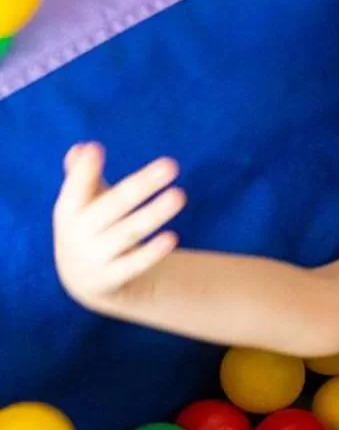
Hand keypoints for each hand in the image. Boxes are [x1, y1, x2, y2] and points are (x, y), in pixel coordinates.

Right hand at [52, 144, 184, 308]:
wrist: (83, 282)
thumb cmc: (90, 230)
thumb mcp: (81, 205)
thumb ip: (82, 177)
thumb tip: (84, 148)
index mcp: (67, 211)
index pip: (75, 188)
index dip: (84, 171)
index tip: (97, 149)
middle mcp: (78, 233)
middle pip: (113, 205)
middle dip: (141, 184)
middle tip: (171, 164)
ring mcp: (94, 257)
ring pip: (129, 232)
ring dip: (154, 213)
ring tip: (180, 195)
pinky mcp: (111, 279)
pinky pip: (134, 264)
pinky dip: (152, 252)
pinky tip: (172, 237)